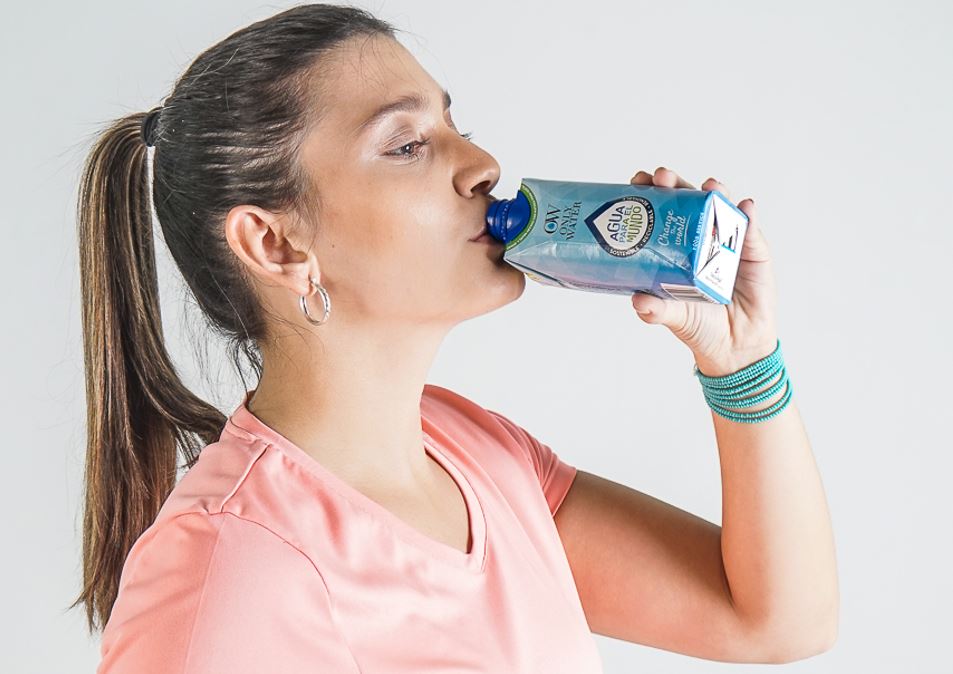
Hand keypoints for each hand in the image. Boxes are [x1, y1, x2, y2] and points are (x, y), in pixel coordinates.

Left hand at [628, 167, 778, 375]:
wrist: (734, 346)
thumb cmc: (699, 325)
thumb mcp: (674, 316)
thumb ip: (656, 309)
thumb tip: (638, 300)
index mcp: (674, 247)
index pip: (660, 213)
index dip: (649, 193)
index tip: (637, 180)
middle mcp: (700, 238)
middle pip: (687, 202)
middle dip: (675, 184)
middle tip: (663, 176)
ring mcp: (728, 241)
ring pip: (721, 209)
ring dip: (716, 193)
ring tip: (710, 187)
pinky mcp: (754, 252)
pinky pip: (752, 230)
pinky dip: (749, 216)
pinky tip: (746, 206)